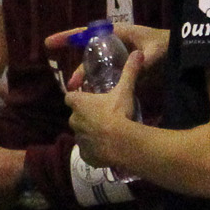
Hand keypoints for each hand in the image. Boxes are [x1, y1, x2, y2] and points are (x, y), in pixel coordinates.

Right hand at [43, 23, 169, 88]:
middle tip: (70, 86)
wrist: (179, 50)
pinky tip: (96, 98)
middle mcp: (113, 44)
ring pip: (96, 68)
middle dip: (78, 70)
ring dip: (88, 80)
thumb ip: (147, 59)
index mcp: (117, 33)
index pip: (87, 33)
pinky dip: (99, 85)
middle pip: (88, 55)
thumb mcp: (156, 50)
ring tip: (82, 96)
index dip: (67, 37)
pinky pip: (106, 75)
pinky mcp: (122, 68)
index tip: (49, 42)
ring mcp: (117, 57)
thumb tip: (137, 65)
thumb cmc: (166, 44)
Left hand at [62, 45, 143, 168]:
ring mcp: (78, 139)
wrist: (120, 143)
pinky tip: (107, 148)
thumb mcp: (124, 90)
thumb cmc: (118, 113)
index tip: (88, 98)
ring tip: (107, 133)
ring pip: (82, 134)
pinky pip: (88, 151)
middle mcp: (73, 121)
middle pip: (76, 116)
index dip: (78, 97)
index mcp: (78, 103)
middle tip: (103, 115)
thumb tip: (138, 53)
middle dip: (86, 116)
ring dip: (90, 132)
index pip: (70, 97)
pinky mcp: (84, 155)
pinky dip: (94, 149)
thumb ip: (129, 71)